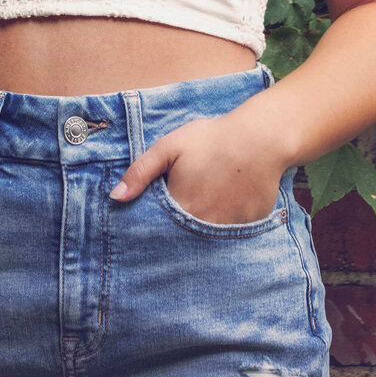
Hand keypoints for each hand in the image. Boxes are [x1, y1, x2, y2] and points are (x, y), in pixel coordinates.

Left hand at [108, 112, 284, 225]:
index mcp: (181, 208)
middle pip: (183, 237)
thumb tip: (115, 197)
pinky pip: (232, 233)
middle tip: (180, 215)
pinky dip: (226, 224)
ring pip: (207, 238)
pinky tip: (226, 205)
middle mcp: (203, 226)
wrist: (260, 138)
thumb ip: (141, 172)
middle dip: (176, 232)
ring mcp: (228, 230)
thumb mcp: (170, 147)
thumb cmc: (211, 139)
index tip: (149, 226)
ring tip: (204, 208)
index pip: (158, 231)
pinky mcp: (249, 226)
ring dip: (201, 230)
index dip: (152, 228)